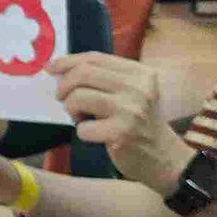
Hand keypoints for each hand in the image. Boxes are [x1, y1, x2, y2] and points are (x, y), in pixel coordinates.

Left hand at [50, 53, 184, 190]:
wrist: (165, 158)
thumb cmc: (139, 123)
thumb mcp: (131, 93)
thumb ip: (104, 78)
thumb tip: (58, 68)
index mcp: (141, 73)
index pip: (95, 58)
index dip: (68, 61)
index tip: (51, 68)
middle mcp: (138, 88)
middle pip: (83, 73)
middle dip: (63, 85)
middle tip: (62, 98)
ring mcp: (131, 110)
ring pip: (78, 97)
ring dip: (71, 109)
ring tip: (82, 117)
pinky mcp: (121, 133)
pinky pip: (82, 128)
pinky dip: (82, 132)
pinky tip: (96, 135)